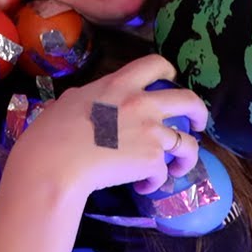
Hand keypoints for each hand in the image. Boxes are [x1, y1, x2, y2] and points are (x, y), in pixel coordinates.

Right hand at [9, 54, 209, 197]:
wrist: (56, 162)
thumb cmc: (52, 131)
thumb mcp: (69, 101)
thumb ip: (89, 97)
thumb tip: (87, 101)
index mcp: (120, 84)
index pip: (155, 64)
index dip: (168, 72)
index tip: (169, 82)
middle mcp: (142, 104)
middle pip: (189, 100)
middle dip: (199, 112)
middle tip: (197, 123)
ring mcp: (151, 132)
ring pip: (188, 143)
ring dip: (187, 157)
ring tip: (178, 167)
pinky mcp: (152, 160)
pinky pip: (163, 173)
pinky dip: (155, 182)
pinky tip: (142, 187)